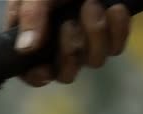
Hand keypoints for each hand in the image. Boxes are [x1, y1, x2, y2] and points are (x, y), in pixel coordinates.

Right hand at [6, 0, 130, 85]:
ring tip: (91, 4)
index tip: (45, 69)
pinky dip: (116, 30)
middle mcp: (61, 43)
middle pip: (66, 74)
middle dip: (70, 52)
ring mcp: (88, 41)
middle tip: (70, 23)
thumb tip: (25, 48)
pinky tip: (114, 8)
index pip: (32, 72)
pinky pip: (116, 48)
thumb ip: (30, 14)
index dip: (37, 76)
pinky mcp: (112, 35)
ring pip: (94, 61)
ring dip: (94, 34)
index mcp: (35, 34)